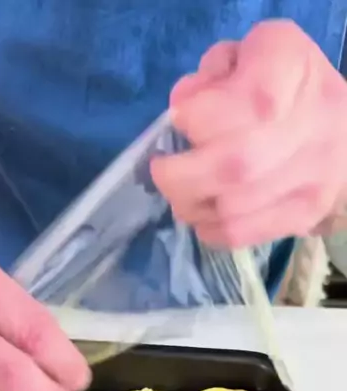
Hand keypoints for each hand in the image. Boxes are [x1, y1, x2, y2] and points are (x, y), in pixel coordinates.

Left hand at [151, 21, 346, 246]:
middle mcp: (312, 119)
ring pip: (233, 206)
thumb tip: (183, 106)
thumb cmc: (280, 86)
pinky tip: (204, 212)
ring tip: (183, 192)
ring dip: (190, 204)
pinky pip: (241, 233)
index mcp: (291, 64)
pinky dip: (209, 228)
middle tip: (163, 170)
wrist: (341, 132)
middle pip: (235, 163)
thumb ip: (210, 73)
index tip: (183, 118)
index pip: (247, 99)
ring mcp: (312, 174)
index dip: (200, 115)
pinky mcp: (302, 213)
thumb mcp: (246, 55)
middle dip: (180, 174)